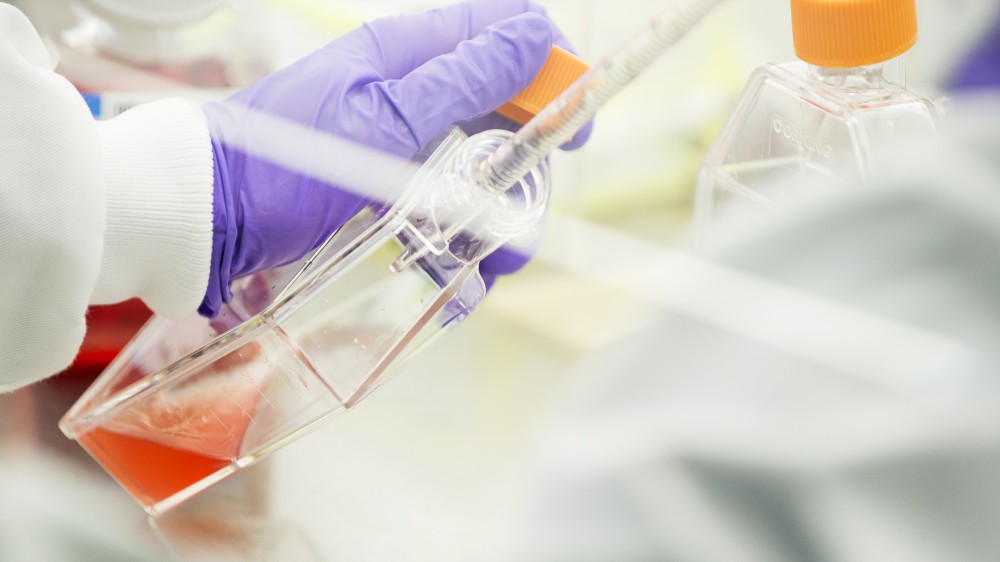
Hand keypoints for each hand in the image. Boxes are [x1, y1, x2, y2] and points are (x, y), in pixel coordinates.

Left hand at [199, 0, 590, 315]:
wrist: (205, 219)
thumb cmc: (282, 162)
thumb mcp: (380, 120)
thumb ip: (459, 80)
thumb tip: (531, 39)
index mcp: (410, 53)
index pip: (505, 33)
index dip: (552, 73)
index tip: (574, 126)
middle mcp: (412, 93)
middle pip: (504, 114)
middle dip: (526, 169)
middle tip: (524, 220)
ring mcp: (400, 144)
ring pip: (479, 169)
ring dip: (498, 220)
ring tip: (493, 267)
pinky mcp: (386, 190)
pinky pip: (442, 208)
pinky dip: (458, 244)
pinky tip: (458, 282)